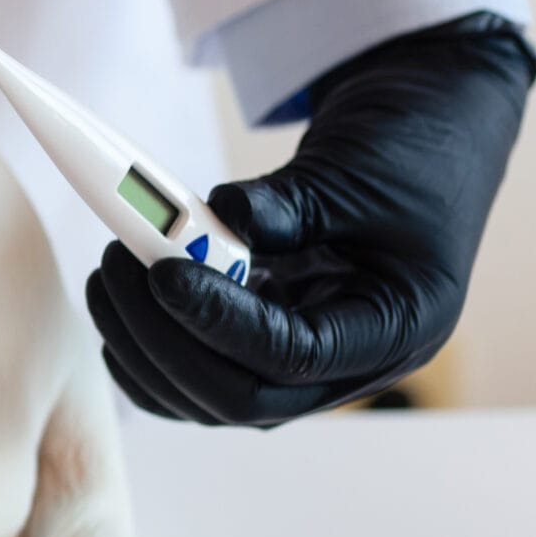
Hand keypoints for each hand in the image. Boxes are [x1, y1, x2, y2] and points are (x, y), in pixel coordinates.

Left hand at [88, 13, 535, 426]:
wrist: (426, 136)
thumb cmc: (406, 150)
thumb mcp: (354, 169)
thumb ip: (285, 206)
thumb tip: (213, 221)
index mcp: (397, 326)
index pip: (294, 357)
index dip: (218, 321)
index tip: (161, 272)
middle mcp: (352, 366)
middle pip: (237, 398)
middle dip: (162, 337)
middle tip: (115, 267)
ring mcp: (306, 369)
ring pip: (204, 400)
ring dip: (140, 345)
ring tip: (109, 270)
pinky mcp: (265, 351)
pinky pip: (193, 380)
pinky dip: (145, 351)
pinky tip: (116, 301)